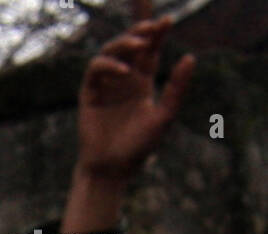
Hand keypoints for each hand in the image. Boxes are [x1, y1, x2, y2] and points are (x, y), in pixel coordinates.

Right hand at [75, 2, 193, 180]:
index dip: (157, 33)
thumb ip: (176, 88)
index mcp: (142, 82)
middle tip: (153, 23)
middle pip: (129, 43)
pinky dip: (108, 65)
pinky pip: (95, 70)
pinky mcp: (89, 93)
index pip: (150, 49)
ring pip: (110, 51)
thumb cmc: (139, 146)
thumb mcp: (164, 115)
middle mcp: (123, 79)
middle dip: (138, 27)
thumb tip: (190, 57)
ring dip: (124, 43)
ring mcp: (104, 84)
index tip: (168, 20)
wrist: (113, 168)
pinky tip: (123, 70)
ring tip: (140, 44)